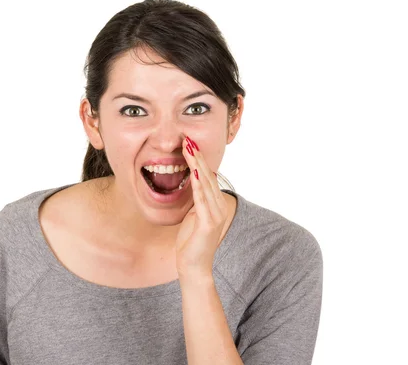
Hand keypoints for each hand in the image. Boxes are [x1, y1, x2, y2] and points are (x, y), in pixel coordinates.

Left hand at [175, 136, 228, 279]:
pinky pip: (202, 199)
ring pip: (205, 183)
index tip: (189, 144)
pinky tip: (194, 171)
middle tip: (188, 139)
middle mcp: (219, 207)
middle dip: (197, 157)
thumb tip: (192, 185)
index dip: (198, 160)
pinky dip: (198, 184)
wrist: (193, 268)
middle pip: (208, 176)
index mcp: (215, 204)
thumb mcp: (192, 216)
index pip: (207, 177)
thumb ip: (195, 201)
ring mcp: (216, 215)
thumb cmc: (190, 243)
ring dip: (197, 164)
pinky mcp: (209, 223)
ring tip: (189, 148)